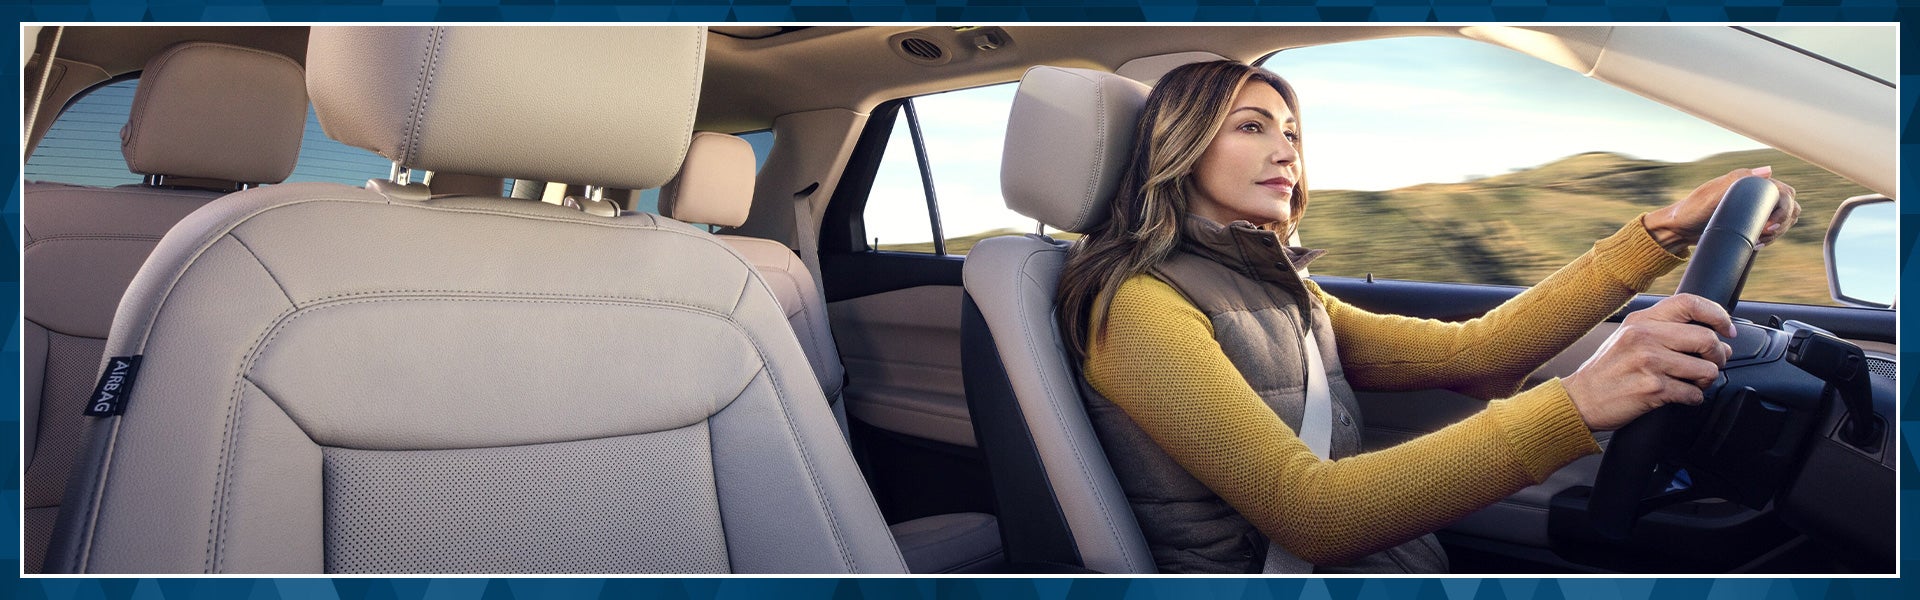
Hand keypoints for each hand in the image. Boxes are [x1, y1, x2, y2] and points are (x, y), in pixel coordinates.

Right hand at [1562, 294, 1733, 430]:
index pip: (1690, 303)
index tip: (1727, 330)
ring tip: (1693, 382)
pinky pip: (1693, 393)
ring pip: (1706, 369)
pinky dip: (1693, 398)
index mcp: (1641, 321)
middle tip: (1713, 363)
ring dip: (1706, 380)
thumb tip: (1714, 337)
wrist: (1580, 399)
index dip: (1718, 315)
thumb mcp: (1627, 337)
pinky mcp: (1653, 388)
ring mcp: (1649, 362)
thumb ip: (1663, 330)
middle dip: (1718, 356)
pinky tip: (1681, 396)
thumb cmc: (1606, 371)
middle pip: (1706, 338)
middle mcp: (1645, 337)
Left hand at [1644, 166, 1799, 253]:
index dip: (1783, 211)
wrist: (1679, 229)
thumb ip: (1737, 180)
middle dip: (1782, 224)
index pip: (1785, 194)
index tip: (1769, 226)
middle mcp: (1757, 194)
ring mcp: (1756, 209)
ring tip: (1757, 242)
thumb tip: (1768, 170)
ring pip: (1785, 220)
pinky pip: (1773, 230)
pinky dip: (1770, 238)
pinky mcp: (1752, 223)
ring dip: (1777, 233)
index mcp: (1751, 183)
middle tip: (1762, 236)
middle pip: (1790, 207)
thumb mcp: (1712, 194)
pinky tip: (1756, 244)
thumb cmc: (1692, 209)